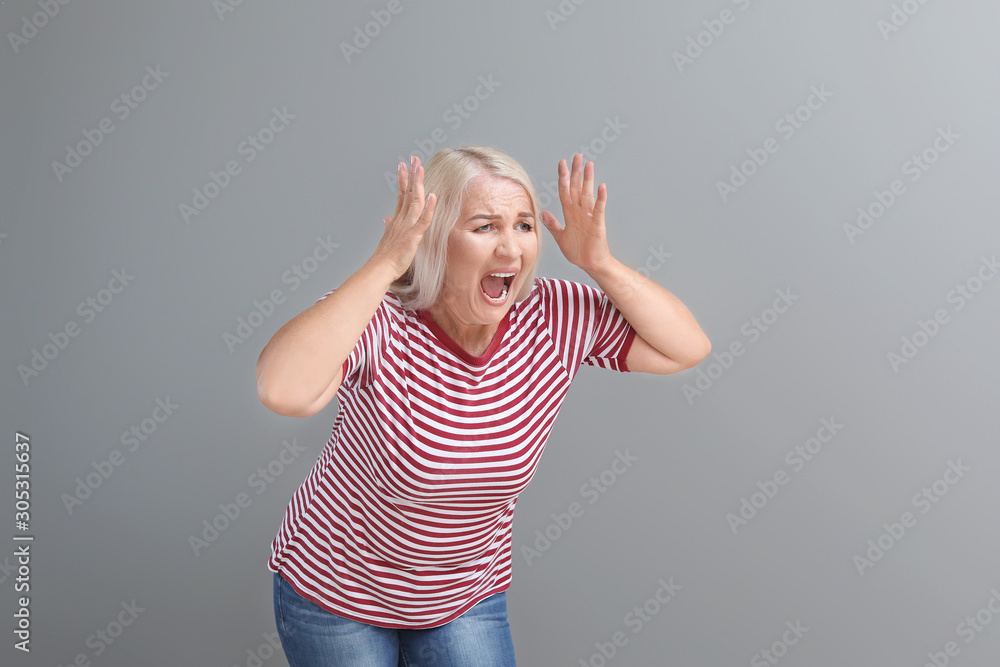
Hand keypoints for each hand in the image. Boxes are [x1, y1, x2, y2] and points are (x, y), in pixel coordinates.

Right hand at [371, 156, 436, 280]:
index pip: (401, 195)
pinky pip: (423, 220)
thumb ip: (389, 227)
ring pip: (415, 201)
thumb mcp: (387, 238)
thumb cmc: (385, 258)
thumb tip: (386, 219)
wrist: (380, 269)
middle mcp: (401, 219)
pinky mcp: (413, 236)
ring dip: (418, 184)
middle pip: (408, 193)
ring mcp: (407, 226)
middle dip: (411, 174)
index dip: (403, 180)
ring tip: (420, 168)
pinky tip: (433, 196)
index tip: (403, 165)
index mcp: (397, 219)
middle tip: (413, 158)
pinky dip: (429, 208)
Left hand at [540, 154, 612, 272]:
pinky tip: (601, 187)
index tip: (562, 163)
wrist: (590, 264)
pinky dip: (600, 199)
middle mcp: (580, 212)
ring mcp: (589, 217)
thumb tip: (543, 213)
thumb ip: (553, 224)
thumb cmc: (578, 251)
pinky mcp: (598, 225)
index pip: (565, 191)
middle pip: (577, 188)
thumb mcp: (561, 237)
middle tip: (577, 156)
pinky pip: (599, 210)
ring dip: (588, 180)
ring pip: (587, 195)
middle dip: (576, 172)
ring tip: (589, 165)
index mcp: (570, 214)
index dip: (563, 177)